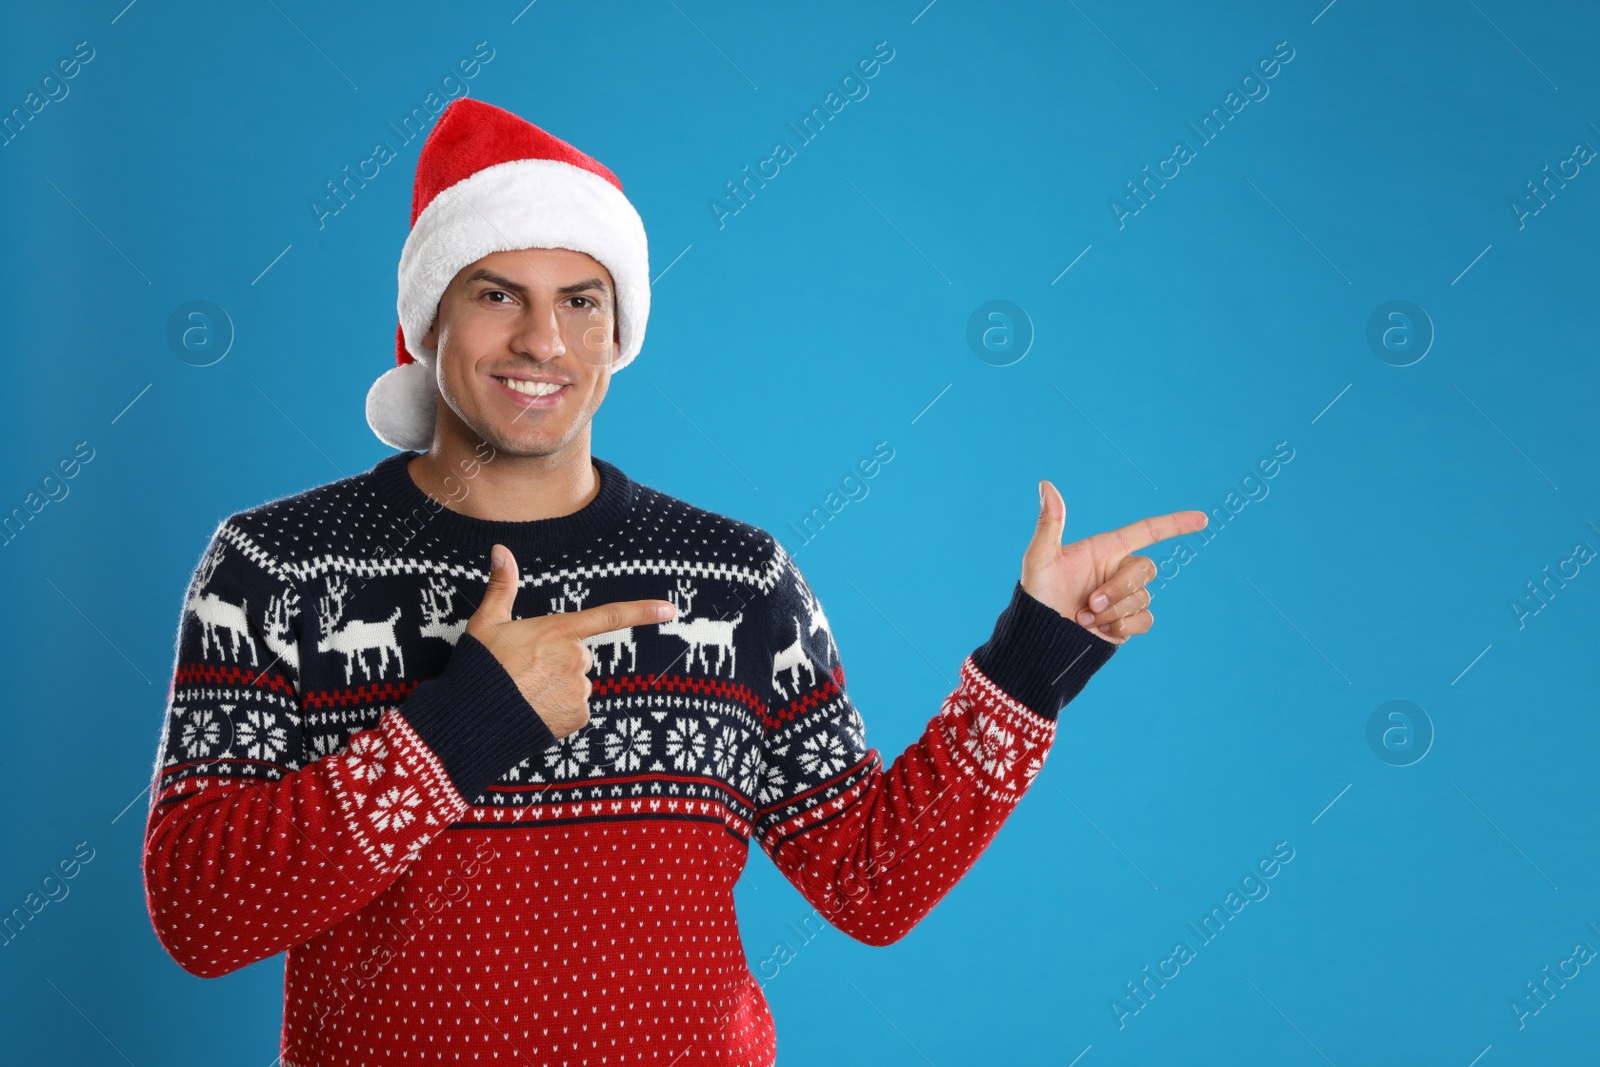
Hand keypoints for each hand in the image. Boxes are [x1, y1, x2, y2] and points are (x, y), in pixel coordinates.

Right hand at [463, 543, 676, 736]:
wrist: (474, 718)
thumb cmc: (481, 667)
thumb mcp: (487, 622)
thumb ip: (502, 586)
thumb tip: (500, 549)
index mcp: (560, 630)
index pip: (609, 617)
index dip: (642, 612)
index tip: (670, 610)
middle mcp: (576, 658)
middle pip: (579, 656)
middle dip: (559, 662)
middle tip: (526, 670)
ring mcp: (579, 689)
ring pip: (576, 684)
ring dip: (557, 688)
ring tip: (526, 692)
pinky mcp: (577, 717)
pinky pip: (574, 710)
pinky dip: (558, 712)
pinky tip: (534, 711)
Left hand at [1022, 481, 1206, 644]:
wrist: (1039, 638)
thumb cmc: (1036, 595)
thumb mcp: (1040, 558)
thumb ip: (1050, 523)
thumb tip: (1046, 485)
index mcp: (1105, 550)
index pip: (1148, 531)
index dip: (1175, 524)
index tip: (1202, 518)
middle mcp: (1117, 572)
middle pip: (1146, 569)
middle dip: (1119, 589)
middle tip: (1088, 603)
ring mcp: (1123, 598)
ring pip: (1143, 598)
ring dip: (1113, 611)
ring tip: (1084, 618)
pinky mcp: (1126, 623)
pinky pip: (1144, 620)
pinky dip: (1122, 626)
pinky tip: (1099, 630)